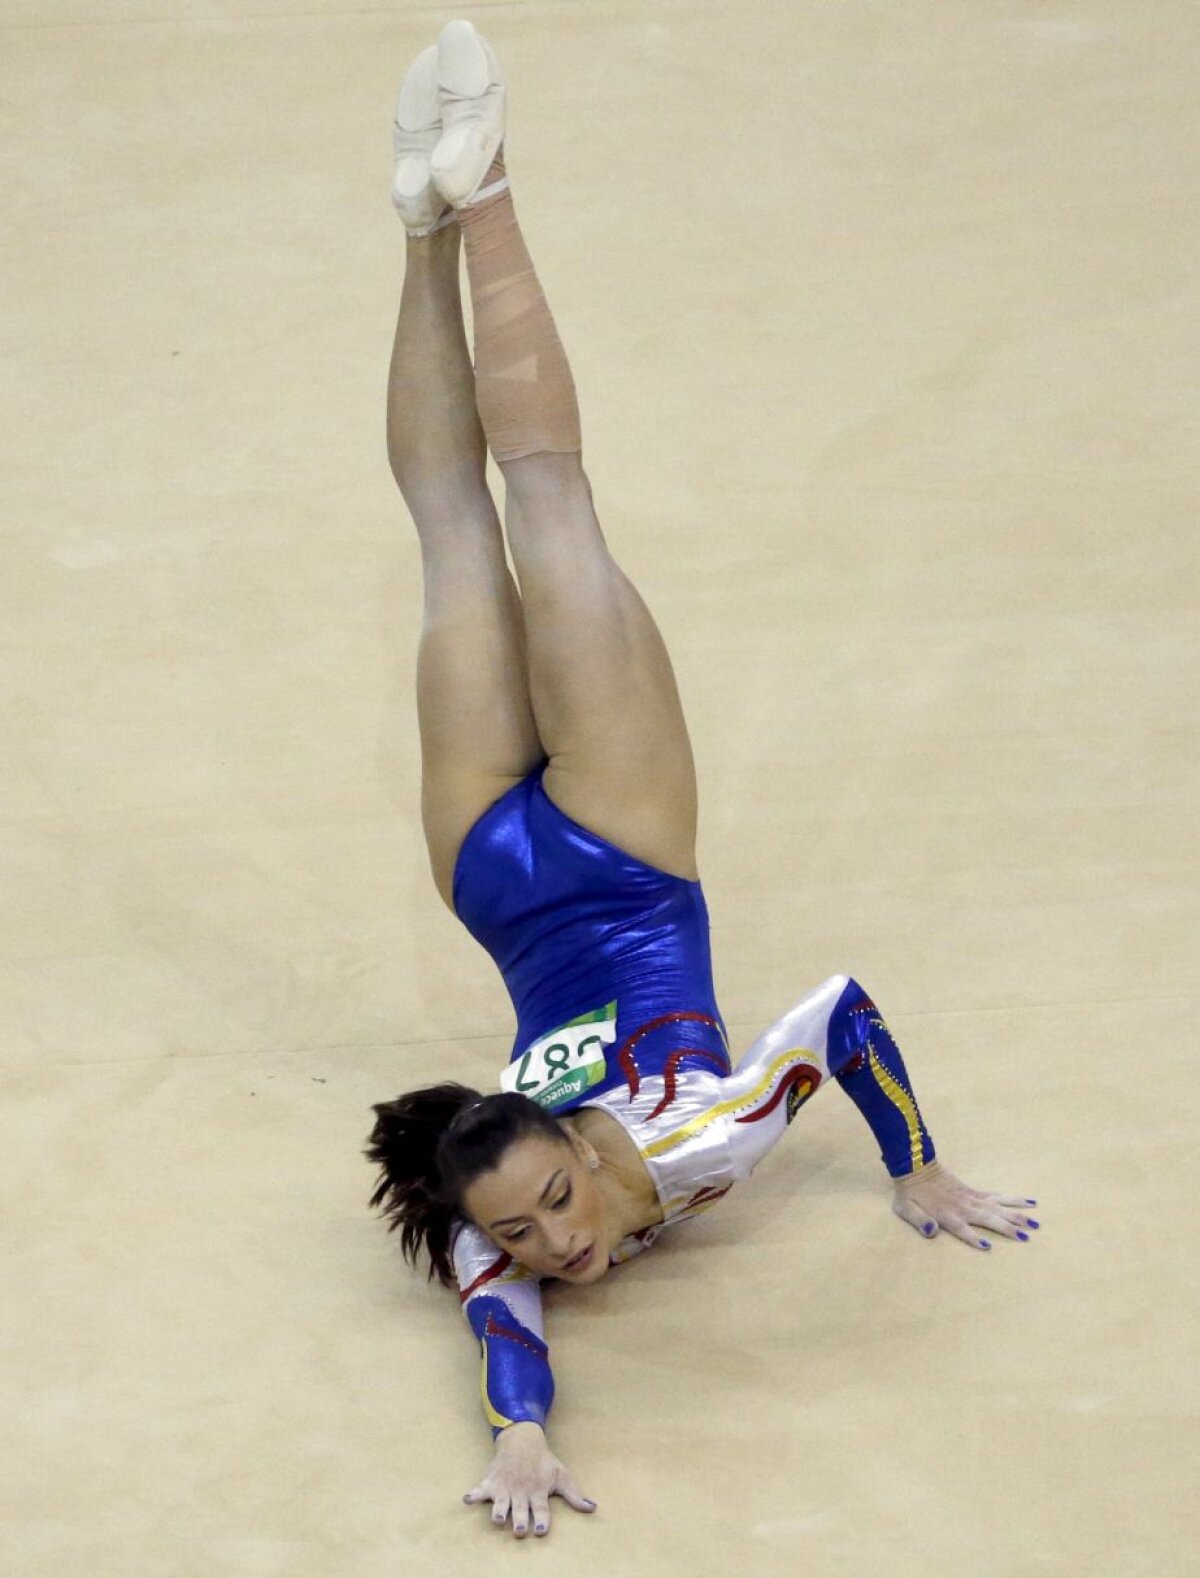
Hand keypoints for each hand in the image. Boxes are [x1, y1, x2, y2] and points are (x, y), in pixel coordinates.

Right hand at [463, 1421, 596, 1538]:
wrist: (522, 1439)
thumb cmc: (543, 1461)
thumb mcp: (561, 1476)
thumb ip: (575, 1495)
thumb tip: (593, 1508)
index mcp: (538, 1491)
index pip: (542, 1509)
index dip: (542, 1520)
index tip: (541, 1531)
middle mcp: (522, 1490)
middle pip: (521, 1509)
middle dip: (520, 1520)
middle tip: (520, 1530)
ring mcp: (505, 1486)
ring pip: (501, 1502)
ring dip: (499, 1511)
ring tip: (498, 1520)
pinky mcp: (491, 1481)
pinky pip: (480, 1489)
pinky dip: (473, 1494)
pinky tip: (467, 1499)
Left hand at [892, 1159, 1041, 1250]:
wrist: (914, 1166)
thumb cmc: (910, 1194)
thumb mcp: (906, 1210)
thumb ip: (919, 1221)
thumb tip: (932, 1231)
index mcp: (947, 1214)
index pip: (962, 1229)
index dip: (972, 1238)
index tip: (986, 1246)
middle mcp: (963, 1207)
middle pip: (989, 1219)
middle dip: (1007, 1228)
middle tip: (1027, 1237)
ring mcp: (972, 1198)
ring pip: (999, 1207)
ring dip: (1017, 1216)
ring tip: (1036, 1223)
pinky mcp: (975, 1192)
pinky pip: (998, 1196)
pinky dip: (1014, 1200)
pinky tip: (1029, 1202)